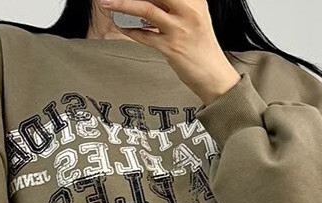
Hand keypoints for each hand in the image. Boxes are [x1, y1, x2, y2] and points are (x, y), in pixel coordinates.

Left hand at [98, 0, 240, 104]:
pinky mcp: (171, 48)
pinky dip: (129, 30)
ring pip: (146, 8)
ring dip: (122, 4)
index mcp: (195, 0)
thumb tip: (149, 2)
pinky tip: (120, 26)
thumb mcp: (194, 18)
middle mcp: (188, 10)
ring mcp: (179, 29)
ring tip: (106, 2)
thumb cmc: (202, 48)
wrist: (215, 76)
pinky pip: (144, 36)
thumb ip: (173, 7)